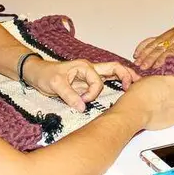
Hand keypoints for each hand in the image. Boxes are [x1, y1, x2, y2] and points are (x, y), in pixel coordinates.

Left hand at [23, 59, 139, 111]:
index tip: (82, 102)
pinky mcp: (86, 82)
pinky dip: (115, 83)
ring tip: (135, 84)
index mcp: (84, 67)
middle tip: (137, 82)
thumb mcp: (55, 84)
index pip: (98, 82)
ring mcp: (89, 75)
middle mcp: (90, 69)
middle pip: (114, 68)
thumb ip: (69, 95)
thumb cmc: (45, 74)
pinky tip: (123, 88)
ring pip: (111, 74)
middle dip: (126, 74)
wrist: (36, 73)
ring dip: (123, 77)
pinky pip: (104, 82)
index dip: (92, 94)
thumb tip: (82, 107)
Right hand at [113, 75, 173, 129]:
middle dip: (172, 97)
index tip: (162, 90)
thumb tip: (157, 86)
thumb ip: (158, 82)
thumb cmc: (139, 94)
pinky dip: (168, 116)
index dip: (167, 87)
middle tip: (160, 100)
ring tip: (158, 108)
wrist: (136, 110)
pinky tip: (158, 115)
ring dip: (170, 107)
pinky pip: (173, 117)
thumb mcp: (148, 79)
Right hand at [133, 21, 173, 70]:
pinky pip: (150, 41)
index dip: (163, 59)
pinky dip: (142, 46)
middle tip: (143, 67)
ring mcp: (164, 38)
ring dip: (144, 54)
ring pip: (152, 46)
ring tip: (137, 63)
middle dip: (150, 59)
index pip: (171, 51)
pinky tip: (136, 53)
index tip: (157, 66)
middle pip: (159, 49)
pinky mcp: (160, 37)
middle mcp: (171, 39)